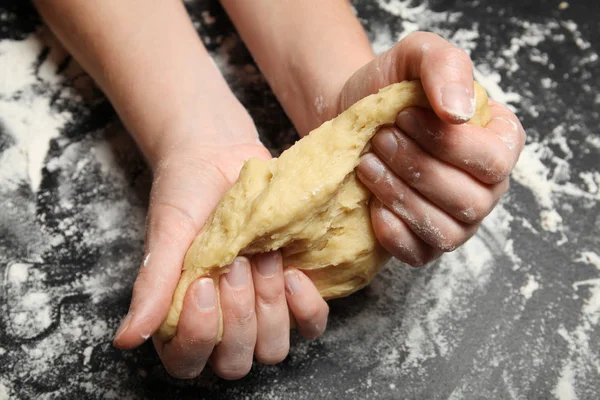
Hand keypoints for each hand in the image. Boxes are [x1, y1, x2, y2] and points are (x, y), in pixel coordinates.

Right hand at [112, 107, 328, 379]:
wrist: (221, 160)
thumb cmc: (187, 197)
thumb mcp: (167, 236)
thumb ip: (152, 286)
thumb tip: (125, 340)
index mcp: (182, 318)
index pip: (187, 361)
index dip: (198, 335)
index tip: (203, 284)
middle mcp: (223, 324)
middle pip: (235, 361)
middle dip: (239, 315)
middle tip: (236, 264)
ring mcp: (262, 311)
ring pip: (273, 349)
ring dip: (269, 306)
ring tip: (263, 258)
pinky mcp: (295, 291)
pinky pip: (311, 324)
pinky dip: (305, 306)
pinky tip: (293, 273)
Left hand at [335, 32, 525, 265]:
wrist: (346, 116)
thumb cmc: (387, 87)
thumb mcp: (417, 56)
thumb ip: (446, 68)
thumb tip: (459, 114)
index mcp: (498, 141)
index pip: (494, 160)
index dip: (446, 144)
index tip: (402, 116)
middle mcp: (486, 186)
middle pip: (470, 199)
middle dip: (416, 168)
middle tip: (380, 140)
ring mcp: (458, 219)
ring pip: (446, 231)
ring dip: (402, 197)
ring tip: (368, 165)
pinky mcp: (424, 242)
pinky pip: (421, 254)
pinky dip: (395, 234)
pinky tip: (373, 205)